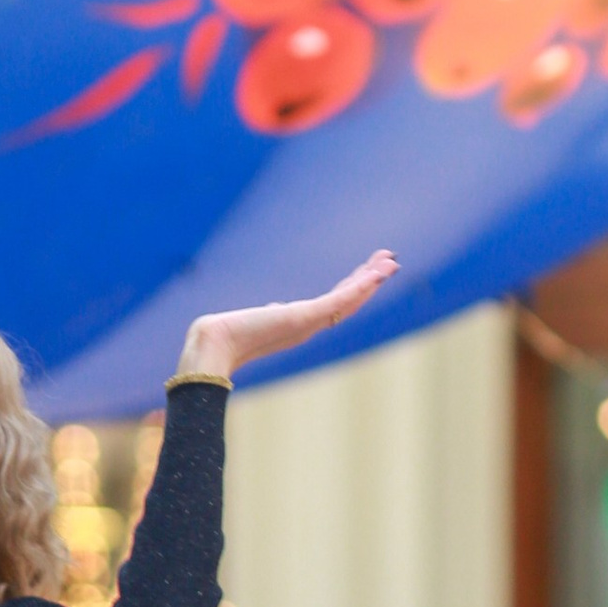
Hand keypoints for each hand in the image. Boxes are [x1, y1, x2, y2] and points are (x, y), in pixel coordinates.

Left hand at [177, 251, 396, 388]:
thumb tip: (274, 309)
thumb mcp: (259, 319)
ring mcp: (310, 322)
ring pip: (350, 300)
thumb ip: (272, 314)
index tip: (370, 270)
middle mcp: (310, 324)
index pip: (336, 302)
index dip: (355, 287)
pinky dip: (360, 288)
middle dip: (370, 280)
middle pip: (349, 300)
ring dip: (371, 281)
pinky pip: (340, 301)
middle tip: (391, 261)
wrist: (216, 345)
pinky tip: (375, 275)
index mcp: (302, 323)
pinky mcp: (305, 318)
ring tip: (391, 264)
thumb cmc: (229, 335)